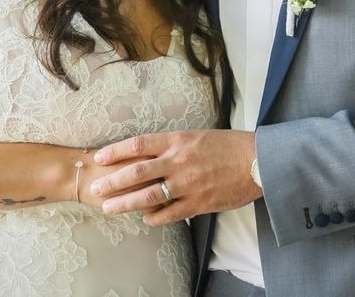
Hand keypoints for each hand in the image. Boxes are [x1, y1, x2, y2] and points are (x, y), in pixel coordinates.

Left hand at [91, 130, 258, 224]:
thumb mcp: (198, 137)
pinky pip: (168, 214)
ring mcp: (187, 184)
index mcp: (178, 141)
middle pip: (136, 173)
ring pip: (148, 197)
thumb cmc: (230, 146)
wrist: (259, 161)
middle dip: (112, 182)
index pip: (139, 145)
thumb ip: (174, 146)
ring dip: (125, 203)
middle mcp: (179, 161)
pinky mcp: (198, 203)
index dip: (116, 151)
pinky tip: (146, 218)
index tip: (100, 157)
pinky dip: (153, 217)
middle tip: (96, 188)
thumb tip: (150, 155)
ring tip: (109, 208)